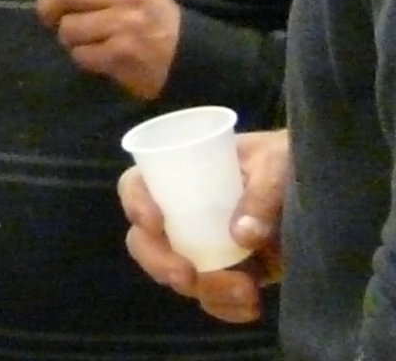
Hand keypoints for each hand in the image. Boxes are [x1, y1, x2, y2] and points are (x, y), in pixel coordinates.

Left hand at [9, 0, 180, 99]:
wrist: (189, 58)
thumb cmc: (149, 17)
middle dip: (49, 7)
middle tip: (51, 17)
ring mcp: (127, 24)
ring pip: (69, 27)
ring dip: (68, 37)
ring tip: (88, 39)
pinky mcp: (124, 54)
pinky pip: (81, 55)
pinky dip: (82, 58)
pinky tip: (100, 56)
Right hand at [121, 129, 286, 323]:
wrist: (330, 187)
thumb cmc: (290, 158)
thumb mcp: (276, 162)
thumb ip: (261, 194)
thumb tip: (242, 236)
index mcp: (181, 173)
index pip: (138, 186)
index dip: (135, 204)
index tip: (155, 222)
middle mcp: (184, 212)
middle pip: (146, 241)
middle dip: (159, 262)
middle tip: (185, 276)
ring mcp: (207, 246)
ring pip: (180, 275)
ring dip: (205, 290)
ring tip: (246, 292)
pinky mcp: (234, 272)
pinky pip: (215, 298)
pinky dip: (228, 308)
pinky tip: (252, 307)